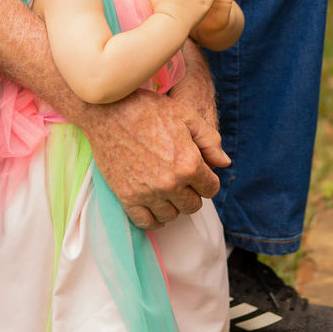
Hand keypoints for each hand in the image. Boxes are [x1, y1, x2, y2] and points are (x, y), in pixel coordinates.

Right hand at [78, 87, 229, 228]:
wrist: (108, 110)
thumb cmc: (148, 109)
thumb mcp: (186, 116)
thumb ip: (210, 140)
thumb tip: (224, 163)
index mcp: (189, 163)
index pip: (211, 189)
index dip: (207, 179)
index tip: (198, 171)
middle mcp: (170, 183)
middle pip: (192, 205)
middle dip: (192, 192)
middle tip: (181, 178)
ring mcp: (147, 192)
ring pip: (171, 215)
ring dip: (173, 205)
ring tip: (167, 189)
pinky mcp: (126, 197)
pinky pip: (146, 222)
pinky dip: (153, 218)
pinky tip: (154, 205)